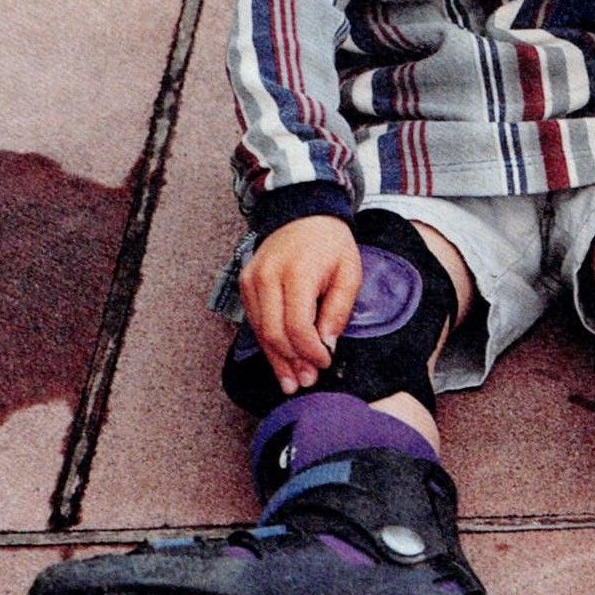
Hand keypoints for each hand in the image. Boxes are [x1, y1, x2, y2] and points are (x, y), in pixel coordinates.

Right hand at [239, 216, 361, 394]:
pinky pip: (255, 321)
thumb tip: (327, 344)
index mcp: (297, 272)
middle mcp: (268, 277)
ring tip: (292, 381)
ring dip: (277, 359)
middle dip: (291, 362)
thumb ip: (338, 310)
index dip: (310, 351)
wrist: (303, 213)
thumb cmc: (331, 244)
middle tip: (306, 381)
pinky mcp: (245, 284)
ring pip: (261, 332)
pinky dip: (268, 343)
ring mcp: (252, 280)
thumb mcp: (349, 273)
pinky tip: (281, 360)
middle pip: (274, 333)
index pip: (297, 325)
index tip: (325, 362)